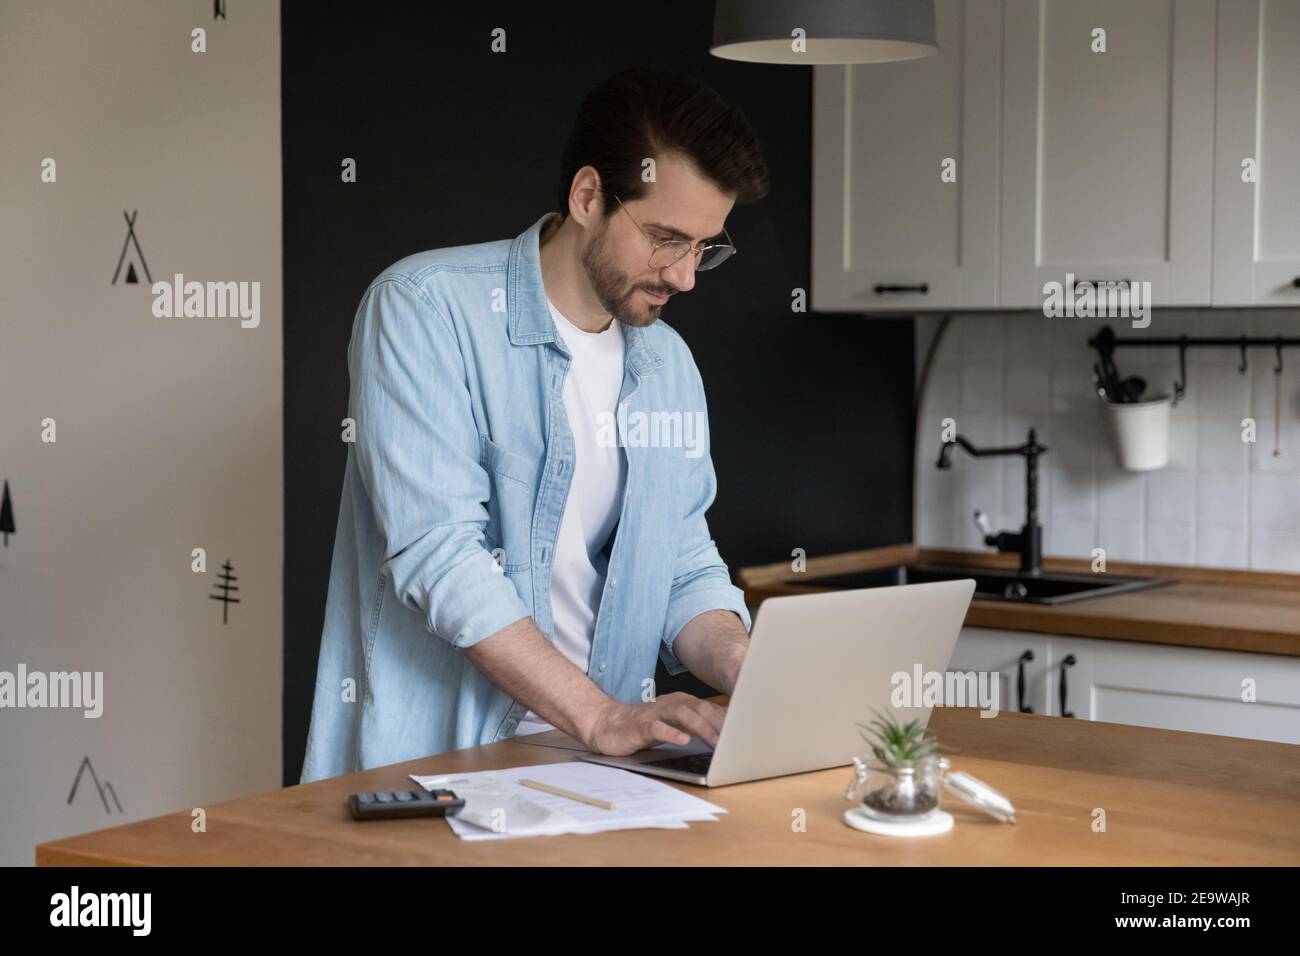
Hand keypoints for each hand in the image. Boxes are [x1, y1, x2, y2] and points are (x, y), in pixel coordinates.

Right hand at [581, 693, 726, 754]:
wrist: (607, 723)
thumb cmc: (644, 726)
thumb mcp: (674, 725)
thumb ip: (696, 725)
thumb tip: (725, 732)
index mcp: (681, 704)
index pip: (709, 708)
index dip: (728, 718)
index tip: (747, 729)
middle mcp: (670, 705)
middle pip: (700, 709)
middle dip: (719, 723)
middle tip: (736, 738)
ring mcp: (655, 714)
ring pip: (683, 715)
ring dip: (701, 728)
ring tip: (715, 741)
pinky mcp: (640, 726)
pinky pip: (657, 728)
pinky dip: (671, 734)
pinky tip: (683, 741)